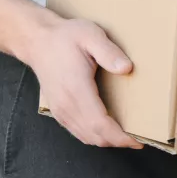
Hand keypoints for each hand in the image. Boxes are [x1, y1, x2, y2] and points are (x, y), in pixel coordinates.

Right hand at [21, 18, 142, 148]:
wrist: (37, 41)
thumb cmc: (64, 37)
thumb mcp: (90, 35)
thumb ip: (109, 52)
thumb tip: (127, 68)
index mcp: (76, 88)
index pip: (100, 123)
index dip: (120, 136)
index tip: (138, 139)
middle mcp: (66, 105)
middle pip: (96, 136)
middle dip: (119, 141)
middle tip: (139, 137)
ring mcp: (60, 110)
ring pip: (87, 138)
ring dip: (108, 140)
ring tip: (127, 135)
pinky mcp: (58, 112)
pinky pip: (79, 132)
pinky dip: (95, 136)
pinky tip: (108, 130)